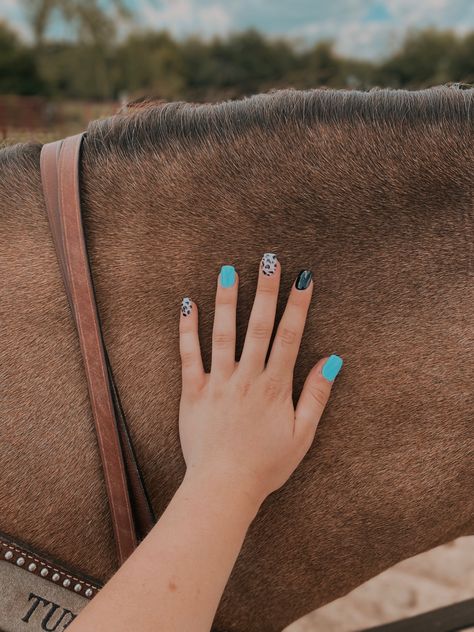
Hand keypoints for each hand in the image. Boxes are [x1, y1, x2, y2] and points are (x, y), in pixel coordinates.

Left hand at [178, 254, 342, 508]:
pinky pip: (189, 356)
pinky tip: (188, 305)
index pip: (290, 336)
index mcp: (275, 386)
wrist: (224, 487)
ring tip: (229, 271)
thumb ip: (316, 395)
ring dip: (227, 301)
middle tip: (268, 259)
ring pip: (223, 334)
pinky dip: (188, 330)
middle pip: (259, 327)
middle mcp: (247, 377)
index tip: (303, 278)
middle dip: (266, 291)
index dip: (298, 305)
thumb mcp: (303, 434)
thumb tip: (332, 360)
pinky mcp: (194, 392)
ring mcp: (218, 383)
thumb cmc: (267, 465)